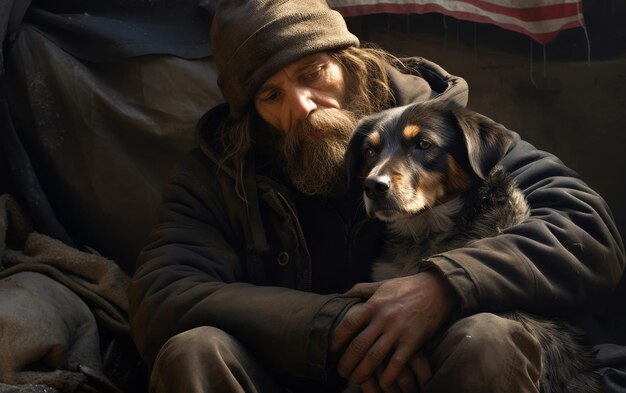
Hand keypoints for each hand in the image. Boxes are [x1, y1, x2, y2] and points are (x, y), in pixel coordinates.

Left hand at [331, 272, 457, 388]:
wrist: (437, 289)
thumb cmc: (406, 287)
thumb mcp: (381, 285)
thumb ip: (361, 289)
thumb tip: (343, 295)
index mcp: (373, 305)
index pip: (348, 325)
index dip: (337, 340)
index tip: (332, 350)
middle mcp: (383, 318)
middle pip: (358, 345)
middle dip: (346, 362)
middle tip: (341, 371)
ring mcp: (398, 331)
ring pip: (374, 357)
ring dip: (362, 372)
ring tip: (356, 379)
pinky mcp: (413, 341)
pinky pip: (397, 363)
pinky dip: (387, 376)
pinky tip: (382, 383)